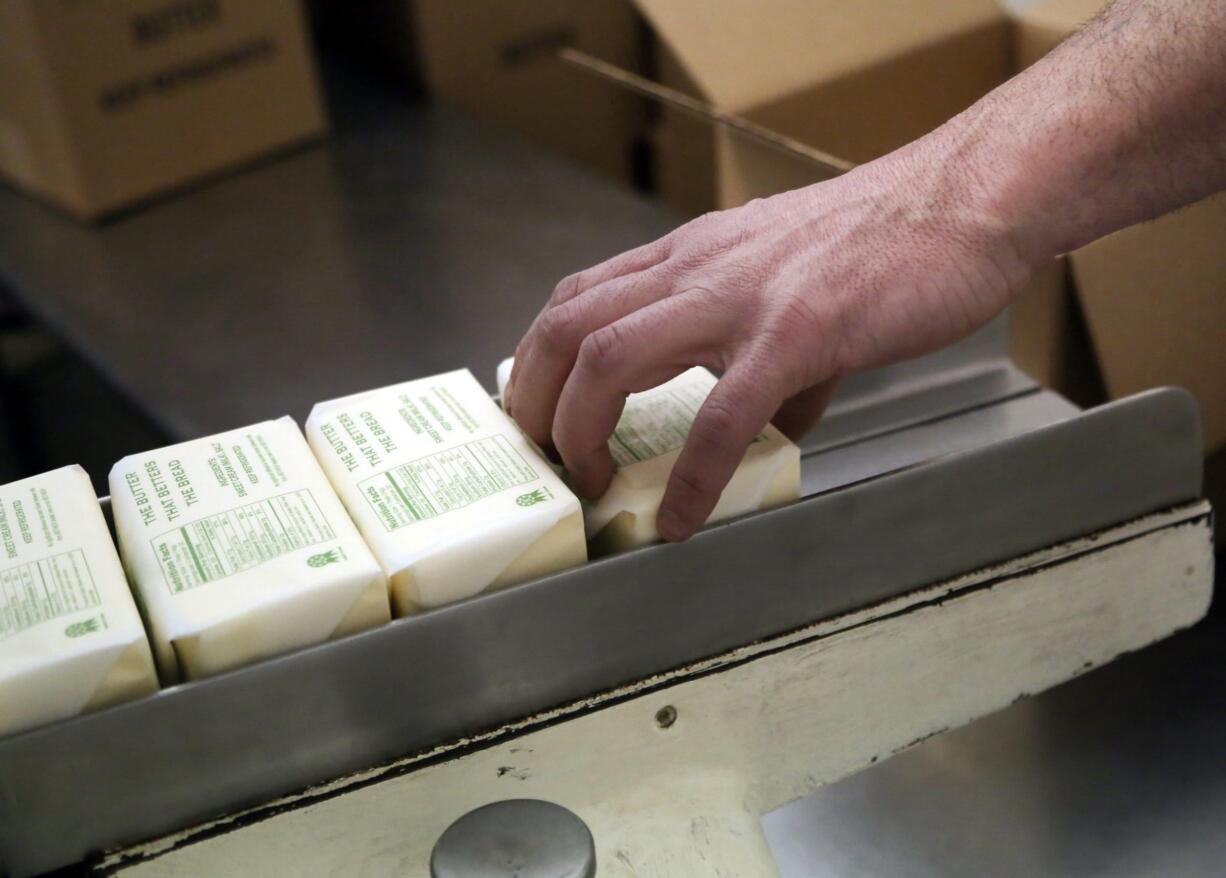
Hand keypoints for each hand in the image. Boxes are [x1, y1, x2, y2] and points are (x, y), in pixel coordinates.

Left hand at [505, 144, 1037, 541]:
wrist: (963, 200)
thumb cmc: (883, 240)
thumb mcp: (793, 289)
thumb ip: (765, 361)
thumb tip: (767, 434)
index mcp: (691, 257)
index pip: (577, 300)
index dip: (536, 364)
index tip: (535, 418)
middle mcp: (697, 270)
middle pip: (568, 328)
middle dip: (536, 404)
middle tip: (544, 463)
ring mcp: (741, 299)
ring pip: (613, 357)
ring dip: (582, 432)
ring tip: (593, 486)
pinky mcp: (797, 334)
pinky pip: (721, 417)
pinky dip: (691, 478)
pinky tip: (682, 521)